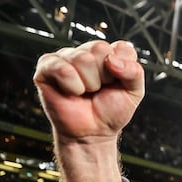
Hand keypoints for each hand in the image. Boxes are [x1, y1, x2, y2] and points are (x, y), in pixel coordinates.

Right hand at [34, 40, 144, 181]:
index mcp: (108, 54)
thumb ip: (134, 72)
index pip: (121, 48)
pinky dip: (72, 85)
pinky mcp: (47, 67)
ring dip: (88, 84)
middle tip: (99, 90)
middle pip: (100, 48)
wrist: (92, 134)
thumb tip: (111, 59)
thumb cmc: (111, 112)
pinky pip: (62, 68)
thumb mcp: (134, 93)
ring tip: (85, 92)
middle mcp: (87, 52)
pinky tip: (72, 92)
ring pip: (82, 58)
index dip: (123, 71)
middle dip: (104, 77)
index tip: (117, 85)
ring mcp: (66, 57)